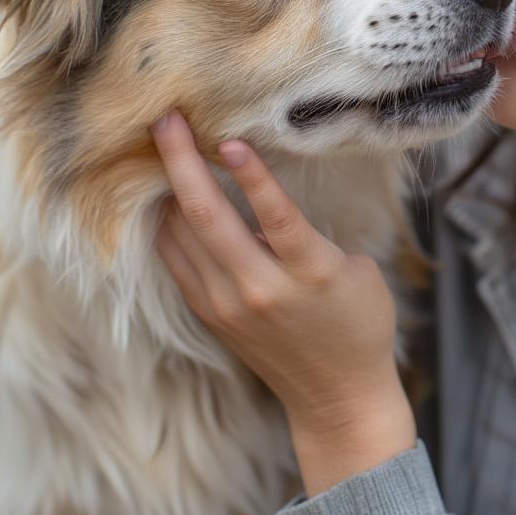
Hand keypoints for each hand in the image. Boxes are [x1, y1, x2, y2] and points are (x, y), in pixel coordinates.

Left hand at [150, 110, 416, 495]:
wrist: (336, 396)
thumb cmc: (358, 323)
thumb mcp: (354, 269)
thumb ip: (307, 235)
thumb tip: (260, 196)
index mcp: (309, 273)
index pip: (277, 217)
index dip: (252, 176)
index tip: (229, 138)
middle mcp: (261, 289)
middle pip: (208, 219)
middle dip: (181, 163)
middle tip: (165, 118)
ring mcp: (227, 304)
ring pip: (182, 235)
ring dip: (167, 186)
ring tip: (158, 143)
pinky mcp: (208, 314)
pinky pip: (177, 257)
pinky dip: (168, 221)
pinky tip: (164, 191)